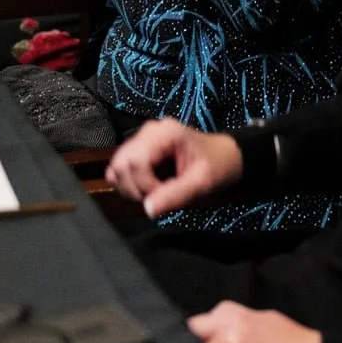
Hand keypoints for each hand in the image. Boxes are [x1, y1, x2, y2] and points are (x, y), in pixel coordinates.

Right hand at [105, 117, 242, 217]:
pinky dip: (128, 184)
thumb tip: (148, 209)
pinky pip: (120, 169)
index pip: (136, 162)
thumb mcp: (202, 182)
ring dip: (130, 187)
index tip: (164, 195)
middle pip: (121, 164)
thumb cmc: (217, 166)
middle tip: (159, 196)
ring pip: (116, 168)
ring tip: (154, 192)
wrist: (225, 158)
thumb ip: (175, 195)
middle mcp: (149, 132)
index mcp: (165, 134)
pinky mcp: (139, 150)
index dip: (145, 185)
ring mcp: (142, 140)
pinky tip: (148, 188)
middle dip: (135, 188)